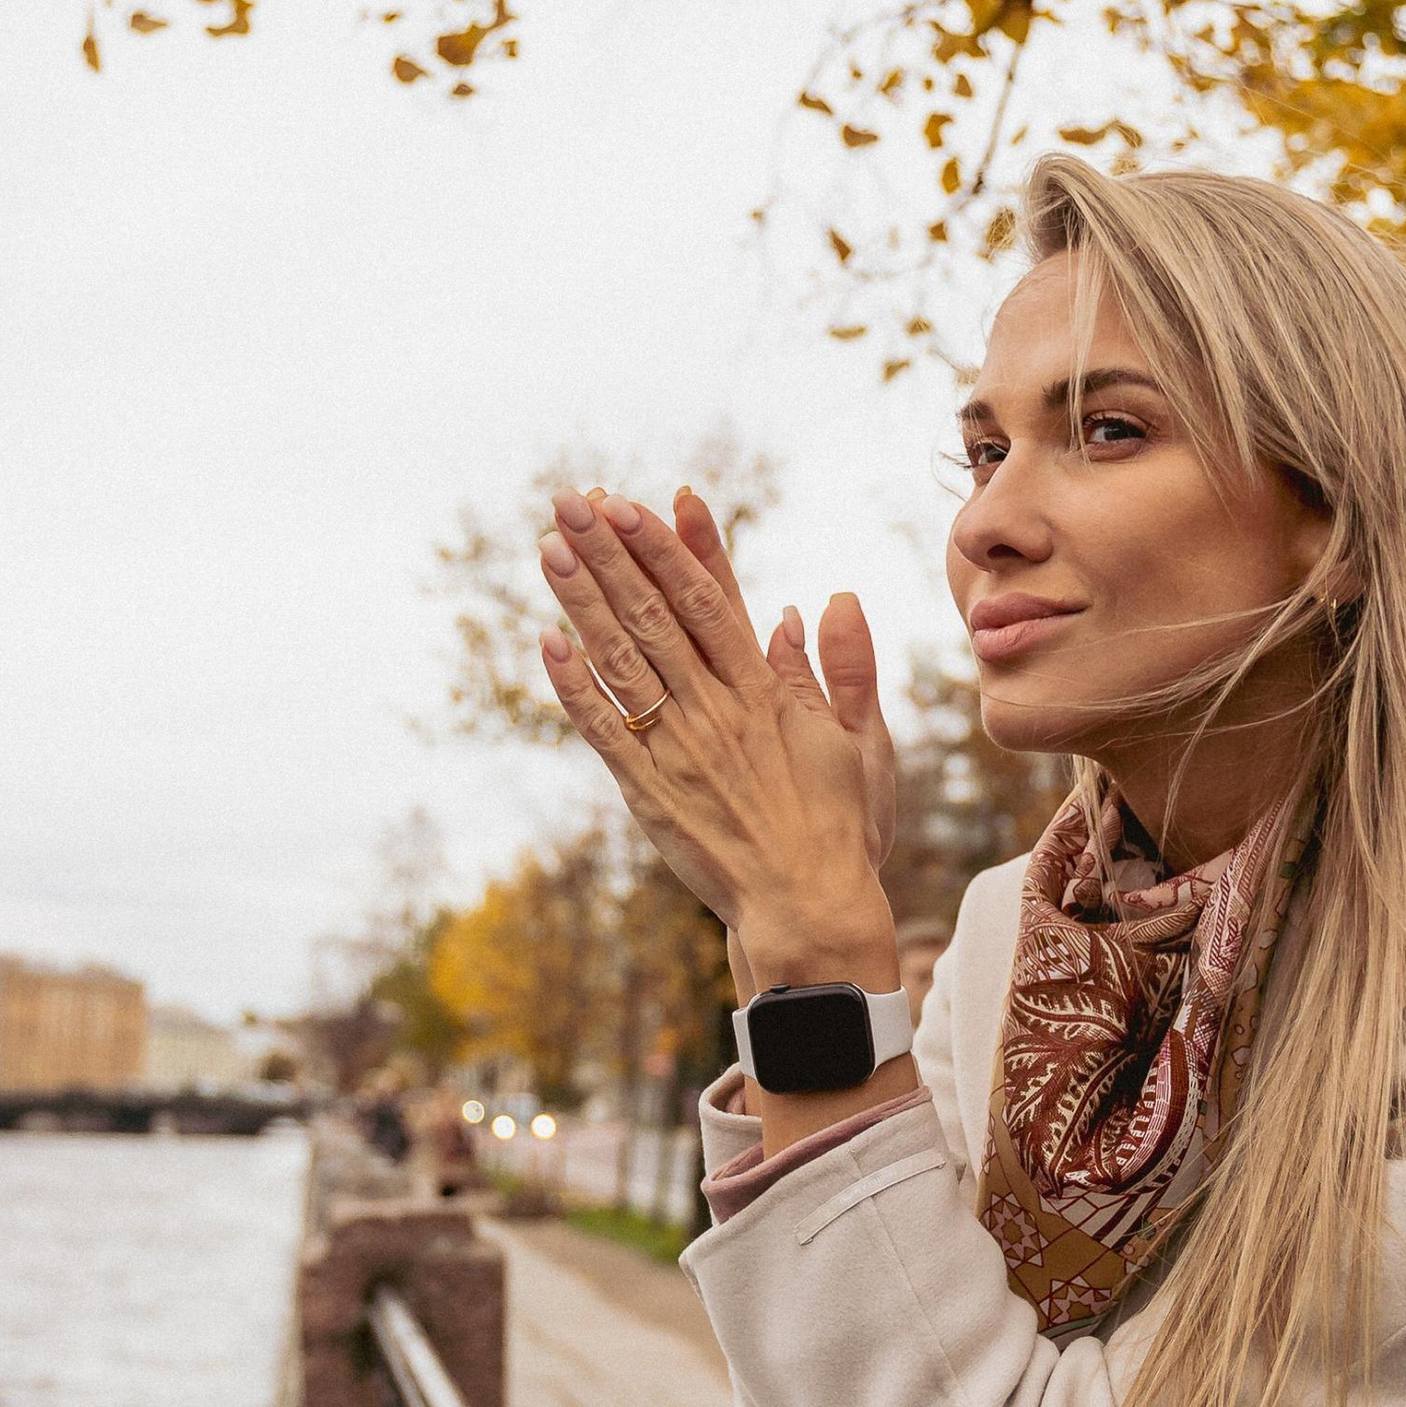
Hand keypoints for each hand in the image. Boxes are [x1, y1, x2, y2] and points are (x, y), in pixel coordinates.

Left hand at [538, 485, 898, 988]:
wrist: (808, 906)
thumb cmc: (839, 825)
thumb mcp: (857, 740)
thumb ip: (840, 669)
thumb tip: (827, 603)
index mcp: (765, 692)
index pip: (709, 600)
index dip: (670, 548)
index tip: (637, 502)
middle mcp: (717, 710)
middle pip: (655, 614)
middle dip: (611, 552)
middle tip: (572, 500)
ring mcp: (678, 748)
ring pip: (622, 660)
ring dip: (582, 600)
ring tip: (549, 546)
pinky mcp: (649, 791)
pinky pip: (604, 729)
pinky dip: (574, 685)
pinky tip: (547, 641)